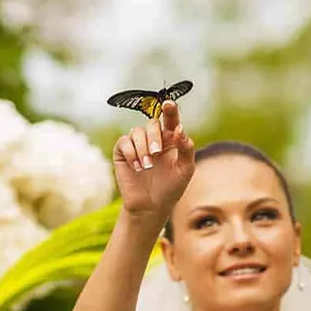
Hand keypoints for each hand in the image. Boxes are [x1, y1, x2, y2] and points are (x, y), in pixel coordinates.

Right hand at [112, 101, 194, 218]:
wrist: (152, 206)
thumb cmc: (171, 188)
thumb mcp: (186, 169)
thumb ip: (186, 149)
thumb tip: (180, 130)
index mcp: (171, 139)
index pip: (171, 119)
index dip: (170, 109)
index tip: (169, 104)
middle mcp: (154, 138)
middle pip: (152, 124)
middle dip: (154, 136)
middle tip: (157, 153)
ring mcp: (137, 144)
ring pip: (137, 131)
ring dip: (143, 148)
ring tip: (148, 166)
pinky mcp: (123, 152)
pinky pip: (124, 142)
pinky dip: (131, 152)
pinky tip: (137, 167)